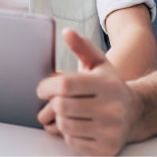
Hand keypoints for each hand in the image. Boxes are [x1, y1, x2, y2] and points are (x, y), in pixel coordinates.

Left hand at [36, 29, 140, 155]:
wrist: (135, 113)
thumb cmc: (108, 84)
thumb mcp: (99, 62)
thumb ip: (81, 46)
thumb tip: (66, 32)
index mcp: (107, 85)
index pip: (65, 85)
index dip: (46, 86)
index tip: (41, 89)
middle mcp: (112, 109)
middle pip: (62, 107)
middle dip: (51, 103)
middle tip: (53, 101)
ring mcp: (111, 131)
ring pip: (65, 126)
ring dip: (58, 119)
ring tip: (64, 112)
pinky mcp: (107, 149)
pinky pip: (73, 142)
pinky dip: (67, 134)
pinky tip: (75, 124)